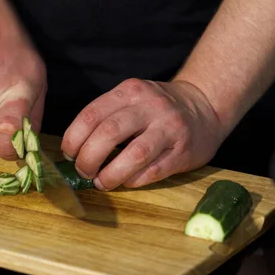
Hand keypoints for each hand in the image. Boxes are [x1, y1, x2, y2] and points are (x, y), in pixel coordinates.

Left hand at [61, 79, 226, 190]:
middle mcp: (149, 106)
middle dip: (88, 158)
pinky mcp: (184, 151)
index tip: (69, 154)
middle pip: (109, 133)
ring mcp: (169, 128)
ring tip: (102, 182)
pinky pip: (153, 171)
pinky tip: (126, 182)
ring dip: (111, 174)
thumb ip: (107, 117)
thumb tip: (75, 151)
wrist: (205, 106)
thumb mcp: (132, 99)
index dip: (73, 139)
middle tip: (83, 171)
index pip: (91, 114)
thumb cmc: (158, 109)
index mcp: (129, 91)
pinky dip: (134, 180)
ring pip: (134, 154)